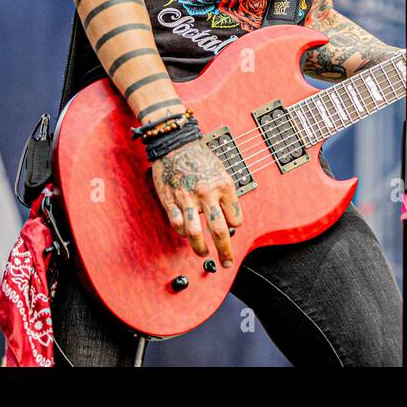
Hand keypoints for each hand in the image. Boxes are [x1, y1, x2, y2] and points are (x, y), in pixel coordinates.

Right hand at [150, 140, 242, 266]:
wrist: (175, 143)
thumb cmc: (199, 157)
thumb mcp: (221, 171)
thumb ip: (225, 193)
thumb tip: (229, 216)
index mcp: (224, 186)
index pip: (236, 218)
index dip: (235, 225)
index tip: (232, 227)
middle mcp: (208, 194)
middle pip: (220, 231)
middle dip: (225, 251)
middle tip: (227, 262)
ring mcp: (188, 199)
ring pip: (196, 233)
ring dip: (200, 248)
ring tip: (203, 253)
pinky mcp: (171, 200)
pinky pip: (177, 224)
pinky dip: (181, 232)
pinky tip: (185, 233)